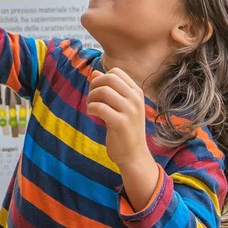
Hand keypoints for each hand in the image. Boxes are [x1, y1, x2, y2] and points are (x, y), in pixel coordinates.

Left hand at [87, 69, 159, 210]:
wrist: (134, 155)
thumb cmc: (124, 129)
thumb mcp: (119, 106)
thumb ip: (108, 89)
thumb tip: (94, 72)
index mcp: (137, 92)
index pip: (116, 72)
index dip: (101, 78)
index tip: (98, 92)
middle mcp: (136, 99)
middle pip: (109, 78)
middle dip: (94, 85)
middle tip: (92, 99)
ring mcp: (130, 111)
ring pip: (103, 91)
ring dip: (91, 98)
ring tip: (91, 107)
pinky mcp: (121, 123)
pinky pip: (100, 107)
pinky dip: (91, 108)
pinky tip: (92, 114)